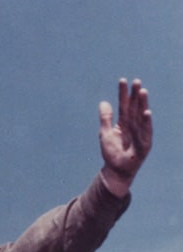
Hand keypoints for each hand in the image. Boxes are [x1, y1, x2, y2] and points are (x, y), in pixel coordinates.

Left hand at [99, 79, 151, 194]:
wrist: (115, 171)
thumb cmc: (112, 153)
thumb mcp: (105, 134)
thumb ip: (106, 119)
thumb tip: (103, 102)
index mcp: (124, 123)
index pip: (124, 105)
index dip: (123, 94)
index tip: (122, 81)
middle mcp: (133, 126)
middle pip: (134, 108)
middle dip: (135, 95)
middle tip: (136, 81)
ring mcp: (139, 134)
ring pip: (141, 116)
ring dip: (142, 104)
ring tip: (142, 91)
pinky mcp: (144, 144)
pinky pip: (145, 132)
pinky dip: (146, 122)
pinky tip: (147, 112)